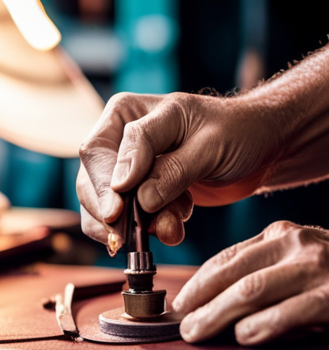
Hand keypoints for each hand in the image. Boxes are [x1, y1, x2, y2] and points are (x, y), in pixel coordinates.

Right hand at [77, 92, 284, 249]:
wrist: (259, 148)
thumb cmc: (237, 131)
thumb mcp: (208, 144)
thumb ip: (170, 169)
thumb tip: (134, 195)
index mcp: (126, 114)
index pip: (98, 151)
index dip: (103, 184)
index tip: (116, 211)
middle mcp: (118, 141)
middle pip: (90, 182)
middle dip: (113, 213)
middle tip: (132, 235)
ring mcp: (127, 171)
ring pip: (103, 208)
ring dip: (134, 226)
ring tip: (173, 227)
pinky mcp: (140, 195)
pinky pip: (126, 221)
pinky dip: (149, 231)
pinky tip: (175, 225)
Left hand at [172, 221, 328, 344]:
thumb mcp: (294, 260)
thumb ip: (260, 269)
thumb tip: (208, 299)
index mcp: (279, 234)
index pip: (225, 258)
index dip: (198, 282)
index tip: (179, 303)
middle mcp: (295, 244)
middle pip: (232, 274)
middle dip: (200, 302)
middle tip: (180, 324)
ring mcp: (317, 267)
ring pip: (251, 290)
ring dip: (218, 315)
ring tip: (197, 333)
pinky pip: (292, 311)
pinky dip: (264, 325)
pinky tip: (244, 337)